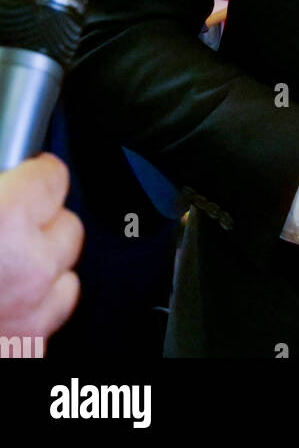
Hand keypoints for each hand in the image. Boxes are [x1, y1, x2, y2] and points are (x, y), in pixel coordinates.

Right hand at [0, 154, 84, 339]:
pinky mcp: (29, 349)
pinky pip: (49, 321)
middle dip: (43, 225)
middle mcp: (29, 268)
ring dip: (45, 273)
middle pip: (68, 226)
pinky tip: (6, 305)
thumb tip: (10, 175)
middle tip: (11, 228)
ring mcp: (32, 316)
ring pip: (68, 279)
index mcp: (7, 220)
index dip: (38, 173)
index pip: (53, 176)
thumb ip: (0, 189)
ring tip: (9, 270)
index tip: (32, 173)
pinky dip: (33, 314)